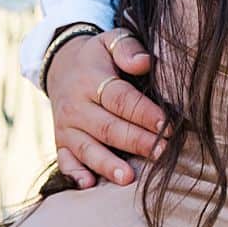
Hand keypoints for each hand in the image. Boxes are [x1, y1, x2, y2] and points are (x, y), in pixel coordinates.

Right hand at [45, 30, 166, 188]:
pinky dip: (75, 174)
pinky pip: (64, 161)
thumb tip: (145, 62)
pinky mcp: (60, 142)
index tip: (168, 124)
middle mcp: (76, 106)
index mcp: (91, 80)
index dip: (144, 113)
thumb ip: (128, 48)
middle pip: (108, 127)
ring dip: (108, 164)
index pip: (120, 99)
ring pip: (87, 148)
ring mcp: (66, 126)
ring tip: (129, 178)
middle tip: (162, 152)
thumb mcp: (111, 41)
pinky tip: (89, 185)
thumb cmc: (98, 56)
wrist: (61, 66)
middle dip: (136, 142)